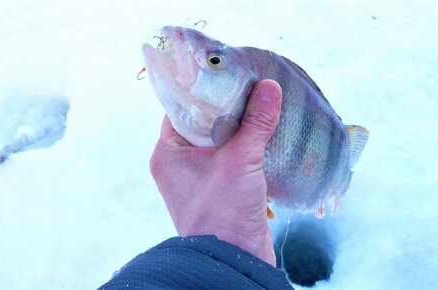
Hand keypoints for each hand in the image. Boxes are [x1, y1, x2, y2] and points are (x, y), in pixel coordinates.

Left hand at [150, 80, 282, 264]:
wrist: (233, 260)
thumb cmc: (223, 212)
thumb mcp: (240, 161)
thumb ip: (255, 123)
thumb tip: (269, 87)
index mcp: (168, 153)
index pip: (180, 109)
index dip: (201, 90)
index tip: (222, 71)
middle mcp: (178, 163)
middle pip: (200, 122)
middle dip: (224, 105)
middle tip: (247, 82)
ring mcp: (197, 176)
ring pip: (217, 140)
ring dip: (238, 125)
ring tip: (259, 101)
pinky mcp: (217, 187)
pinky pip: (229, 156)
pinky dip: (244, 144)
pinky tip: (263, 130)